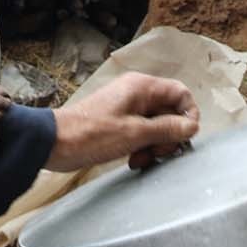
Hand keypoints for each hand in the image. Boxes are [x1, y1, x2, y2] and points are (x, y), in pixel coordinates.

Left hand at [49, 71, 200, 172]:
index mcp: (142, 87)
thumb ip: (167, 129)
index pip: (181, 93)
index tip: (183, 137)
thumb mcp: (135, 133)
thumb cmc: (91, 135)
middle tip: (158, 154)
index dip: (188, 115)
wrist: (54, 144)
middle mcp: (137, 93)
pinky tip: (132, 159)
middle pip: (170, 111)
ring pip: (156, 125)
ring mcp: (127, 108)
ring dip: (155, 145)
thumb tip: (192, 126)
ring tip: (141, 159)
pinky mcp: (118, 123)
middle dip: (168, 135)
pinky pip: (142, 133)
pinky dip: (142, 146)